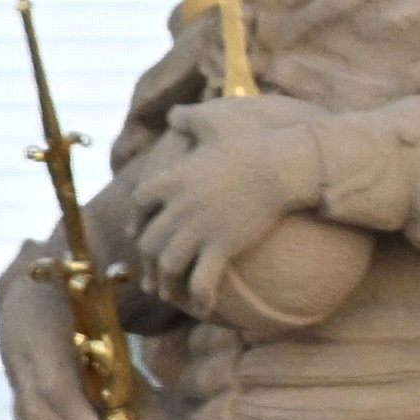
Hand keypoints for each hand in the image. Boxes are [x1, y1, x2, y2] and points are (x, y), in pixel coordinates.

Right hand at [0, 243, 106, 419]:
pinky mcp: (14, 380)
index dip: (75, 416)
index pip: (53, 383)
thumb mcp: (100, 292)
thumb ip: (120, 316)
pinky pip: (22, 418)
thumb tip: (146, 338)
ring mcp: (11, 366)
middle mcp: (18, 350)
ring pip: (26, 415)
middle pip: (37, 406)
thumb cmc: (82, 285)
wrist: (35, 279)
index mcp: (40, 326)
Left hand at [129, 97, 325, 314]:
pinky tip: (203, 308)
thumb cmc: (254, 141)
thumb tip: (175, 112)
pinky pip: (202, 280)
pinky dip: (198, 297)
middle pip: (149, 242)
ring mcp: (198, 230)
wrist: (283, 166)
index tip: (138, 233)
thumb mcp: (216, 121)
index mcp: (171, 180)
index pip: (140, 205)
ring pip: (168, 265)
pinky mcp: (222, 246)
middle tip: (151, 273)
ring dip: (165, 284)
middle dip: (147, 261)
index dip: (136, 221)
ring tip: (170, 296)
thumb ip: (190, 118)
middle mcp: (177, 208)